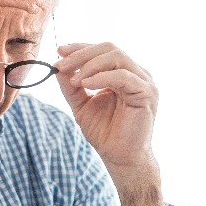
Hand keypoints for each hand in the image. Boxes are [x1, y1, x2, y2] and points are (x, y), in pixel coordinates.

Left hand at [54, 43, 157, 171]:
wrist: (120, 158)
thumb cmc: (105, 133)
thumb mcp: (81, 105)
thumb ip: (71, 87)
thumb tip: (58, 67)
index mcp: (122, 73)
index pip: (102, 50)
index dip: (80, 48)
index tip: (59, 51)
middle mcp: (136, 74)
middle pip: (109, 48)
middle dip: (82, 54)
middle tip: (62, 64)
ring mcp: (144, 82)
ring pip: (117, 57)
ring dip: (90, 64)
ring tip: (75, 80)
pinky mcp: (147, 93)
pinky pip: (124, 76)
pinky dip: (103, 77)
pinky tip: (87, 84)